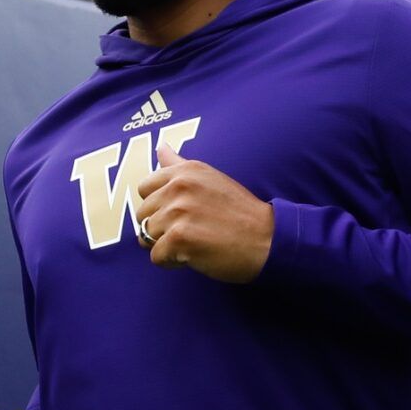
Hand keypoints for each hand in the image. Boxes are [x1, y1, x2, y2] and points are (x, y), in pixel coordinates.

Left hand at [133, 144, 273, 282]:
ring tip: (193, 244)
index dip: (158, 206)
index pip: (144, 188)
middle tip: (190, 231)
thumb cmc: (240, 212)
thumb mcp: (210, 179)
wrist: (268, 239)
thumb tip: (160, 146)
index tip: (180, 214)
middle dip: (160, 228)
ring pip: (146, 237)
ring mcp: (178, 212)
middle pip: (143, 214)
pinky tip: (193, 257)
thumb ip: (179, 164)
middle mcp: (179, 187)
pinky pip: (156, 256)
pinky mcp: (179, 239)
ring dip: (166, 246)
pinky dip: (172, 263)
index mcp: (185, 171)